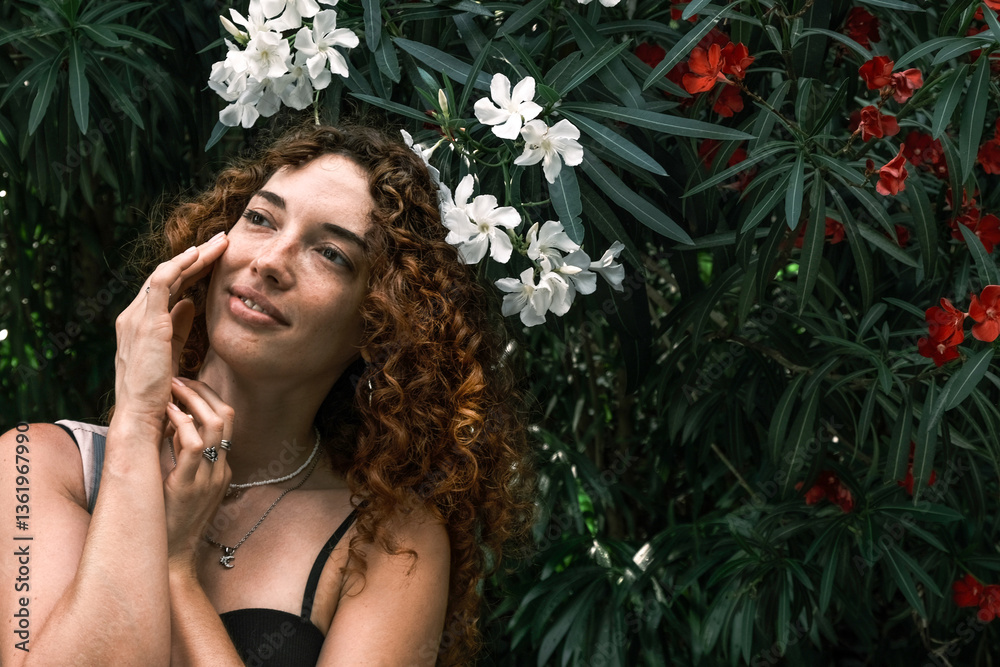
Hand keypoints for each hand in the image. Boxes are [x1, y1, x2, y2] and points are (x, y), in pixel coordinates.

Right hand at [113, 233, 228, 429]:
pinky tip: (198, 255)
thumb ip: (178, 327)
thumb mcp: (171, 352)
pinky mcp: (146, 321)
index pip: (167, 286)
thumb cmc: (158, 392)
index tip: (215, 256)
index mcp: (140, 323)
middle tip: (221, 240)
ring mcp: (136, 317)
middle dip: (196, 255)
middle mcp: (133, 315)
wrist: (142, 415)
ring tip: (219, 242)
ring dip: (194, 255)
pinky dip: (179, 265)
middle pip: (167, 274)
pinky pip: (161, 282)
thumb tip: (191, 303)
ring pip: (166, 273)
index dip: (191, 269)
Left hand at [163, 377, 232, 571]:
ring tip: (170, 391)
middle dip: (202, 391)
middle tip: (177, 380)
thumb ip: (182, 457)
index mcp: (222, 467)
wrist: (170, 560)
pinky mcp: (188, 486)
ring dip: (191, 400)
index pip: (227, 420)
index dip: (208, 397)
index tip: (186, 385)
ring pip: (214, 424)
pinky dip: (180, 423)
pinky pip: (193, 446)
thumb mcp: (184, 484)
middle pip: (226, 416)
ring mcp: (208, 478)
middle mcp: (221, 469)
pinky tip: (165, 415)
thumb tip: (169, 423)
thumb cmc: (170, 522)